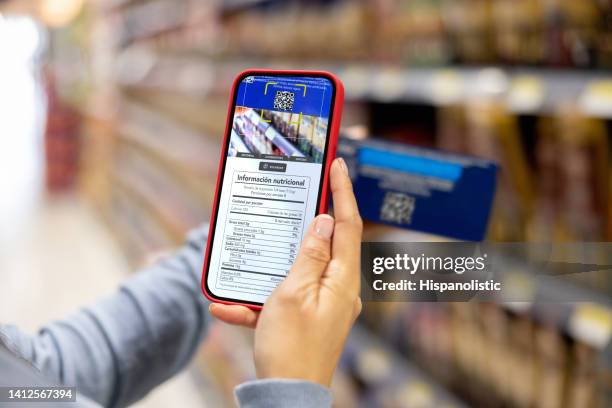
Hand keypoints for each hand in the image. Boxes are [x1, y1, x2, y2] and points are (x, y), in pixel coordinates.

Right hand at [209, 157, 362, 385]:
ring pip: (299, 271)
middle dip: (308, 223)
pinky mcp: (309, 318)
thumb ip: (310, 255)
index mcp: (342, 280)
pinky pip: (284, 298)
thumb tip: (325, 223)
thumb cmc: (291, 347)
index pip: (347, 225)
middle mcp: (340, 290)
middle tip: (298, 196)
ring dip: (272, 267)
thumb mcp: (294, 293)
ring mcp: (325, 304)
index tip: (339, 165)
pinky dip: (260, 299)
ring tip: (250, 267)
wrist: (287, 397)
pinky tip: (229, 308)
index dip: (343, 192)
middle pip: (327, 244)